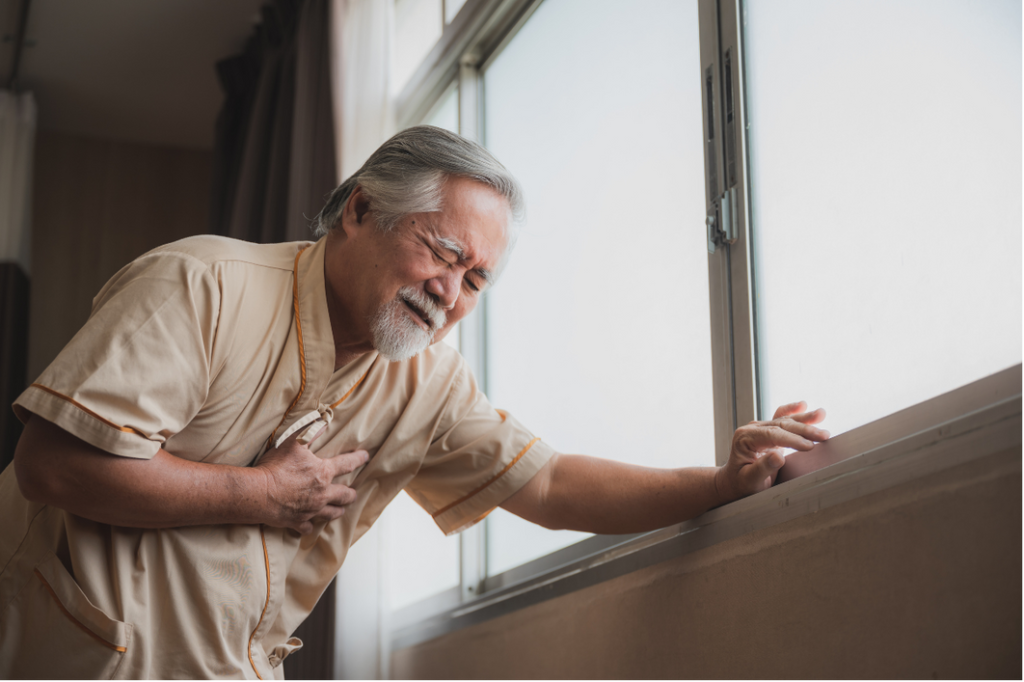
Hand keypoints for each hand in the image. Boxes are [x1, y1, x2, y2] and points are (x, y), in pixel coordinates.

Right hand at [254, 426, 368, 533]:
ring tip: (341, 510)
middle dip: (351, 494)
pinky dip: (309, 526)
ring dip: (337, 511)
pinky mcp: (297, 521)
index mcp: (323, 473)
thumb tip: (323, 421)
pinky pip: (307, 527)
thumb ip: (309, 432)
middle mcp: (321, 493)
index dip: (358, 459)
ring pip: (331, 513)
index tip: (366, 457)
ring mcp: (311, 510)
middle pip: (344, 495)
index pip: (346, 464)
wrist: (258, 493)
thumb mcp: (293, 442)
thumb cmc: (276, 466)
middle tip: (353, 494)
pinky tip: (309, 526)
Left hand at [714, 401, 828, 502]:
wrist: (734, 483)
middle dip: (804, 429)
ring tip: (822, 414)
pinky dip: (792, 411)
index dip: (792, 440)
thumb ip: (762, 468)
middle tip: (824, 435)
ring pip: (784, 419)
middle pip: (781, 425)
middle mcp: (752, 430)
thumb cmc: (741, 484)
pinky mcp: (768, 432)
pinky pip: (781, 417)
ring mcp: (760, 429)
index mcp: (745, 438)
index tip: (810, 446)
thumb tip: (778, 456)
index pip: (772, 435)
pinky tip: (803, 405)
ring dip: (804, 418)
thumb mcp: (750, 480)